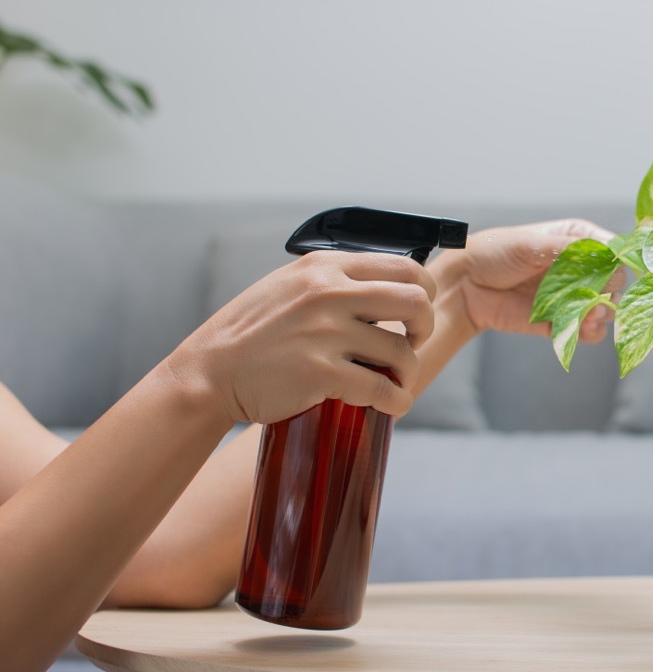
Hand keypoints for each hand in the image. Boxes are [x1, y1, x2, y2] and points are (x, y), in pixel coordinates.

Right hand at [169, 251, 435, 423]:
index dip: (423, 291)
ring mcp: (324, 333)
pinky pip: (381, 389)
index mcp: (324, 268)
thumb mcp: (289, 286)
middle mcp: (327, 294)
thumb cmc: (252, 333)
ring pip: (401, 352)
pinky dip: (397, 401)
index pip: (404, 266)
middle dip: (425, 327)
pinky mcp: (320, 373)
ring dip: (408, 372)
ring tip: (396, 382)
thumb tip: (385, 287)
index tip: (415, 313)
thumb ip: (333, 281)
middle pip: (414, 302)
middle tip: (415, 343)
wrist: (209, 372)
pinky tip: (393, 405)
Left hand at [432, 218, 624, 341]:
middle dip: (608, 294)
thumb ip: (569, 251)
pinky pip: (586, 332)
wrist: (465, 286)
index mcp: (576, 240)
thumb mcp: (530, 244)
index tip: (609, 274)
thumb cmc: (494, 253)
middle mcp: (579, 269)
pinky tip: (579, 330)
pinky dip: (587, 333)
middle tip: (595, 302)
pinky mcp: (561, 322)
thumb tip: (606, 256)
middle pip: (614, 284)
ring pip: (605, 310)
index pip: (612, 251)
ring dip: (600, 316)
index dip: (616, 263)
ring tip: (587, 318)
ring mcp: (571, 296)